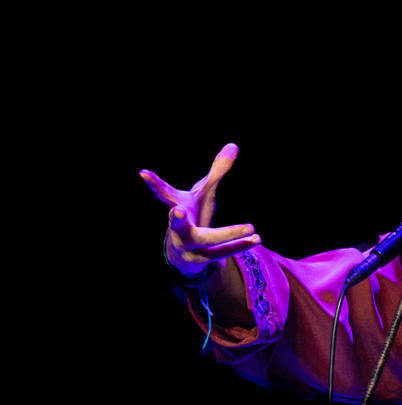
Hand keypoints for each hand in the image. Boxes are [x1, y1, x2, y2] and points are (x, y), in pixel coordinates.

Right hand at [140, 143, 259, 276]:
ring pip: (207, 240)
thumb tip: (234, 145)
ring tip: (251, 227)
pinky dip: (239, 245)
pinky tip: (256, 239)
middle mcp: (178, 228)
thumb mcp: (203, 192)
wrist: (183, 254)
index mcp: (176, 207)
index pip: (163, 193)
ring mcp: (188, 246)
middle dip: (177, 218)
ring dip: (228, 234)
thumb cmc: (193, 215)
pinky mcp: (203, 259)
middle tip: (179, 210)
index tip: (142, 173)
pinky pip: (222, 252)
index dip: (153, 183)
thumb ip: (217, 171)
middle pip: (179, 223)